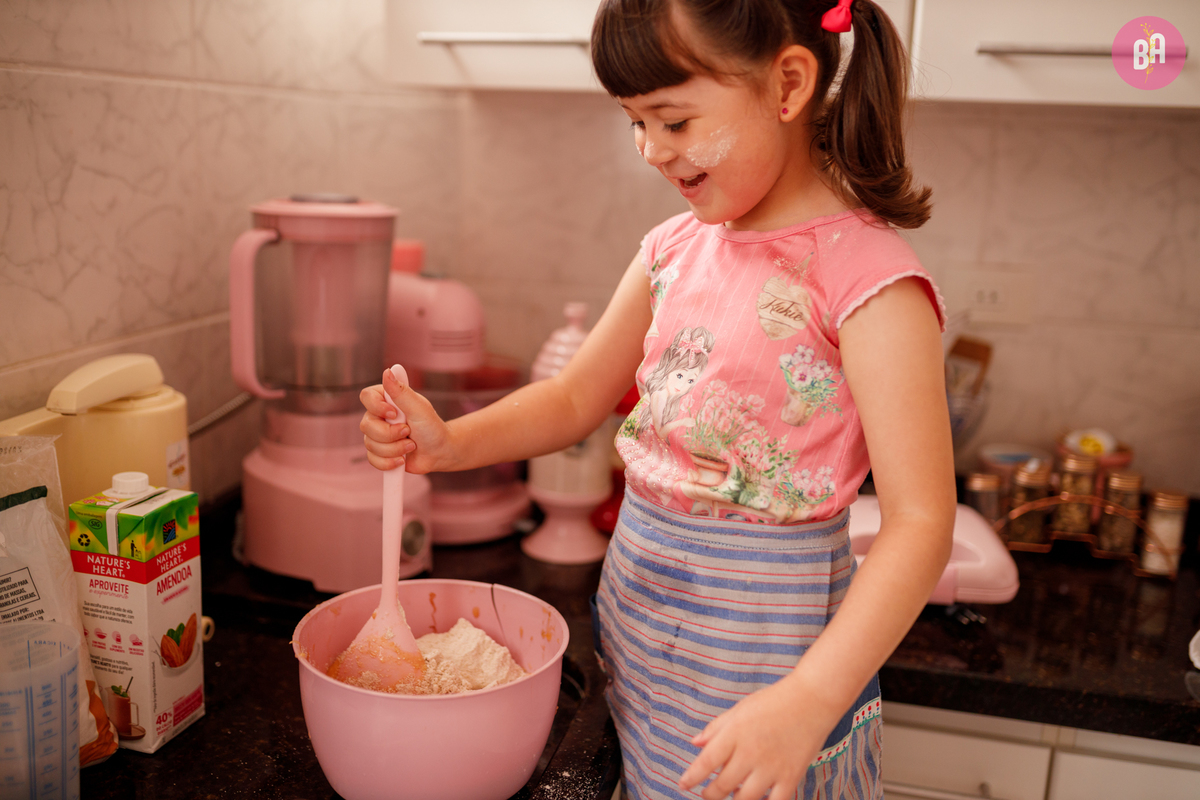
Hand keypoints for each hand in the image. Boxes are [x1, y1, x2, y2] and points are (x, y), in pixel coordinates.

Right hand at [359, 368, 452, 472]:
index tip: (393, 413)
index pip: (366, 396)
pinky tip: (402, 460)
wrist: (440, 452)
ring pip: (370, 445)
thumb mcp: (419, 407)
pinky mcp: (379, 453)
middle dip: (390, 434)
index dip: (376, 407)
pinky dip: (389, 462)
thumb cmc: (432, 427)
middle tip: (409, 432)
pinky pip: (373, 460)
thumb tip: (388, 371)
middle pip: (366, 425)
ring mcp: (377, 435)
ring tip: (411, 446)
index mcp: (386, 399)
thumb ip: (401, 391)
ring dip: (395, 449)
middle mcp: (378, 416)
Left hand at [679, 674, 837, 799]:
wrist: (812, 699)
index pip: (706, 761)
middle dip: (711, 794)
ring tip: (731, 797)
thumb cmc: (774, 701)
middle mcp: (750, 752)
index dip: (692, 777)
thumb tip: (696, 743)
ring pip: (745, 799)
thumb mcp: (740, 708)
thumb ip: (717, 728)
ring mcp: (771, 767)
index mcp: (735, 733)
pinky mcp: (791, 776)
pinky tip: (759, 799)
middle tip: (708, 794)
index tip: (683, 784)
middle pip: (723, 785)